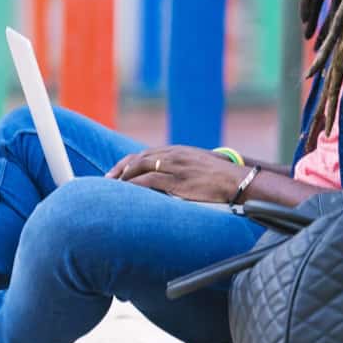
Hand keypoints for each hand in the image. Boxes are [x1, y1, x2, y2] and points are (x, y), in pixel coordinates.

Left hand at [105, 145, 244, 202]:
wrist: (236, 180)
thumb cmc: (219, 176)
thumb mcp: (197, 164)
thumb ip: (182, 166)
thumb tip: (170, 175)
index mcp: (176, 151)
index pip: (145, 154)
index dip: (128, 163)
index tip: (116, 172)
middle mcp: (173, 155)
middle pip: (138, 159)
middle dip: (120, 169)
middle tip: (107, 179)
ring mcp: (175, 167)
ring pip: (141, 167)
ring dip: (124, 178)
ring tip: (113, 187)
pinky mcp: (178, 181)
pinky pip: (150, 181)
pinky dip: (135, 185)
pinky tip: (127, 191)